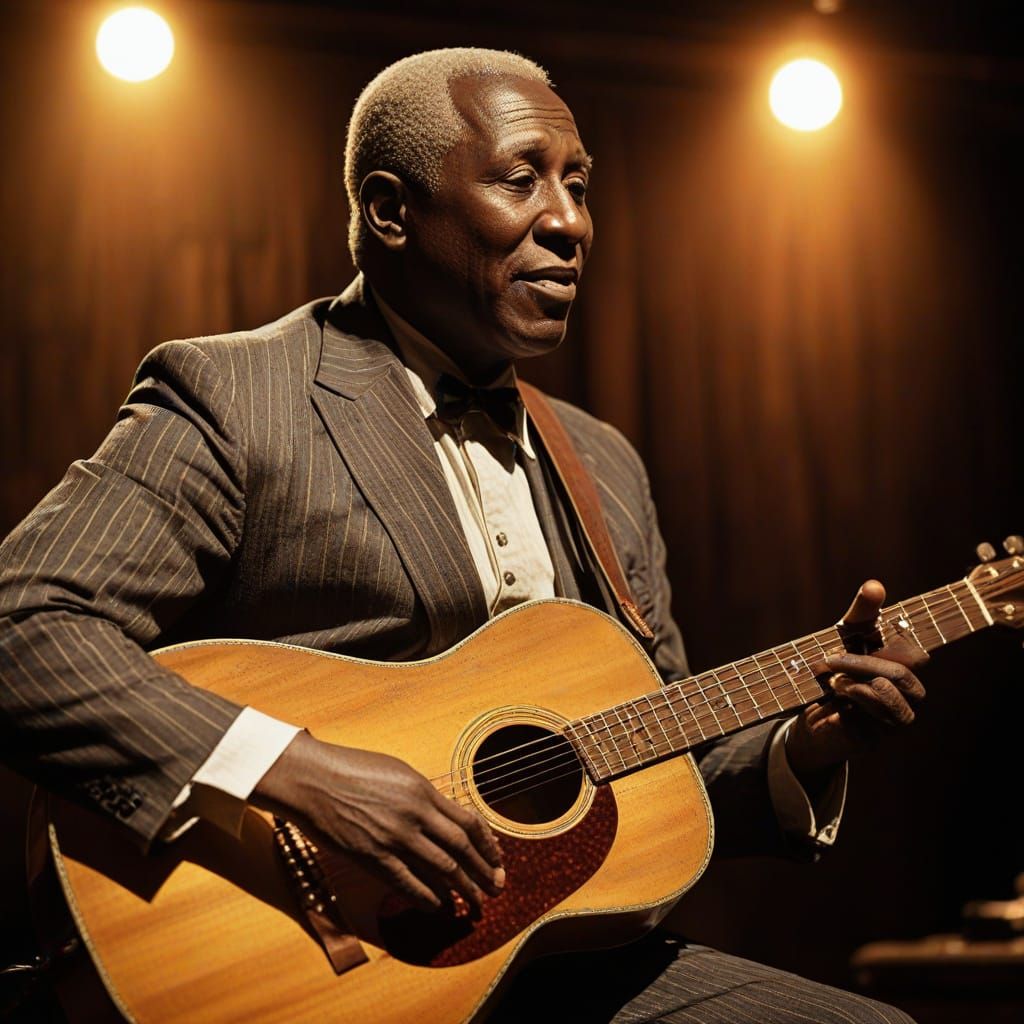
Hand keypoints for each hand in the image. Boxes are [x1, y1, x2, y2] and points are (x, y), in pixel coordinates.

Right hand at [251, 731, 503, 912]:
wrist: (312, 779)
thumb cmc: (350, 770)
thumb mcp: (397, 772)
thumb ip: (421, 796)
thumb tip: (442, 816)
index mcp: (423, 790)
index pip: (468, 822)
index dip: (488, 844)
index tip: (497, 859)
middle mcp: (415, 814)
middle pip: (461, 849)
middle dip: (483, 872)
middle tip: (495, 888)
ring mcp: (395, 838)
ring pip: (441, 870)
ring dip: (463, 890)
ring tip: (474, 903)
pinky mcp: (373, 857)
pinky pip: (409, 884)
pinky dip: (429, 898)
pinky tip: (440, 907)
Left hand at [785, 579, 927, 782]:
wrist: (806, 711)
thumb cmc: (835, 669)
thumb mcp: (846, 637)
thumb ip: (863, 613)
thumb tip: (875, 585)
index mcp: (905, 670)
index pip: (916, 654)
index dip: (898, 643)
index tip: (867, 634)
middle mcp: (905, 698)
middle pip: (901, 676)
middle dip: (865, 663)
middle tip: (832, 659)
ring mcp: (890, 722)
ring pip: (890, 702)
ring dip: (857, 686)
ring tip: (833, 682)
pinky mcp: (868, 741)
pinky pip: (867, 727)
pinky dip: (845, 710)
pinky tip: (831, 702)